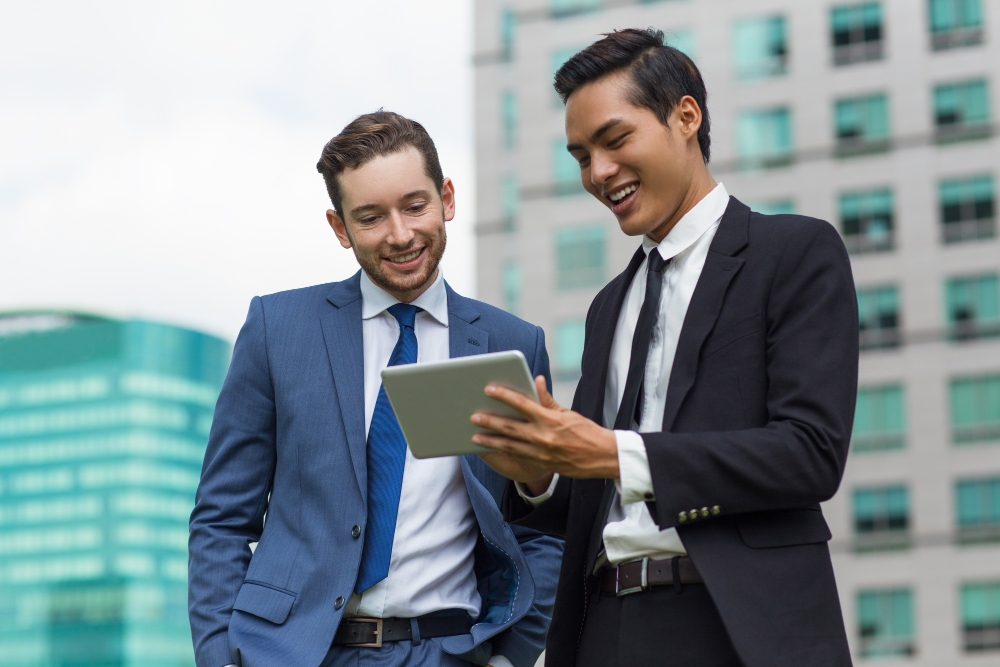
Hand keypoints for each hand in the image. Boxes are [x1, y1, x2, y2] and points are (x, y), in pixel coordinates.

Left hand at [473, 376, 619, 480]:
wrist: (601, 457)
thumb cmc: (586, 432)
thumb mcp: (567, 413)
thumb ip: (547, 399)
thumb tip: (537, 380)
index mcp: (550, 420)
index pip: (522, 404)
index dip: (504, 395)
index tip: (489, 389)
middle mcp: (543, 437)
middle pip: (510, 428)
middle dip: (489, 421)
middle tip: (474, 416)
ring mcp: (541, 453)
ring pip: (509, 446)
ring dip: (490, 441)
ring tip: (475, 436)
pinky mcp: (542, 464)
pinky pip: (517, 457)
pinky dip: (503, 452)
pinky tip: (491, 449)